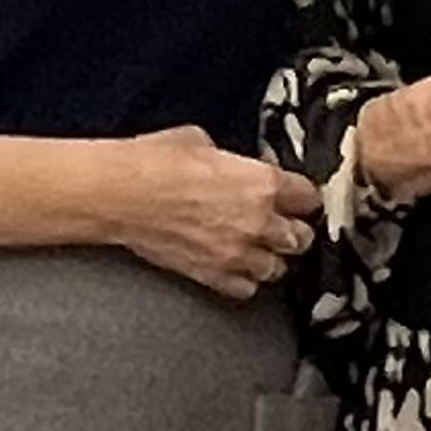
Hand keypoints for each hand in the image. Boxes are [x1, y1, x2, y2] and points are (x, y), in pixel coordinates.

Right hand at [117, 132, 321, 298]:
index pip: (308, 197)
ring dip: (271, 259)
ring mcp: (237, 253)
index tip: (299, 199)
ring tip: (260, 250)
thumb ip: (229, 159)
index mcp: (263, 183)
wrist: (122, 194)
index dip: (303, 197)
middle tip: (285, 226)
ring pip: (278, 269)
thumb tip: (228, 164)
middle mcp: (259, 222)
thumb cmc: (155, 162)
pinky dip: (245, 281)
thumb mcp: (201, 141)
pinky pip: (246, 289)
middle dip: (294, 232)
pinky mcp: (213, 275)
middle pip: (301, 239)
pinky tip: (237, 268)